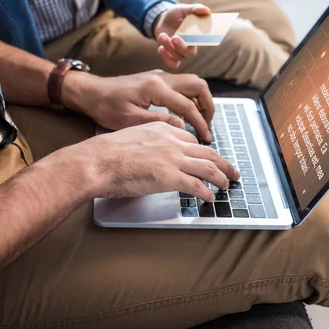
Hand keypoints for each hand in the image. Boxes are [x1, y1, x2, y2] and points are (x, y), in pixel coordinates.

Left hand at [62, 70, 214, 142]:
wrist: (91, 92)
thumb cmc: (106, 107)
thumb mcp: (130, 120)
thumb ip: (159, 122)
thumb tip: (182, 127)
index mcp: (156, 88)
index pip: (188, 105)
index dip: (200, 123)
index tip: (206, 137)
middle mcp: (162, 78)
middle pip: (198, 86)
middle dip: (208, 106)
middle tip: (208, 126)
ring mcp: (160, 76)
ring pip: (193, 83)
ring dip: (201, 101)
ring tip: (200, 121)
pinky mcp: (157, 79)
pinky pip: (182, 85)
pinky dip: (190, 98)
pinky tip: (186, 115)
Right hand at [81, 122, 239, 201]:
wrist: (97, 161)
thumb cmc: (106, 152)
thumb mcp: (131, 135)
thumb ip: (148, 141)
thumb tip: (152, 154)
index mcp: (162, 129)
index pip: (191, 140)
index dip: (203, 152)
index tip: (209, 159)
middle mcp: (172, 142)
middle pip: (207, 152)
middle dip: (223, 163)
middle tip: (232, 171)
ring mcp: (172, 159)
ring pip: (207, 168)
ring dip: (221, 178)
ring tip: (227, 186)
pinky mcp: (169, 177)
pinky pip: (196, 186)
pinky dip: (206, 193)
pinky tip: (210, 198)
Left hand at [153, 3, 210, 68]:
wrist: (162, 20)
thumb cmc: (176, 14)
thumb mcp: (184, 9)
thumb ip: (195, 8)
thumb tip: (207, 10)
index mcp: (197, 36)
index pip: (204, 42)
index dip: (202, 41)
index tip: (195, 34)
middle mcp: (190, 46)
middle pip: (190, 54)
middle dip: (182, 47)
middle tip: (175, 37)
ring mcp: (180, 52)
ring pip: (177, 56)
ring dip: (169, 47)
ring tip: (162, 35)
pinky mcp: (170, 55)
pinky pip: (171, 64)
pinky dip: (166, 58)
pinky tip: (160, 48)